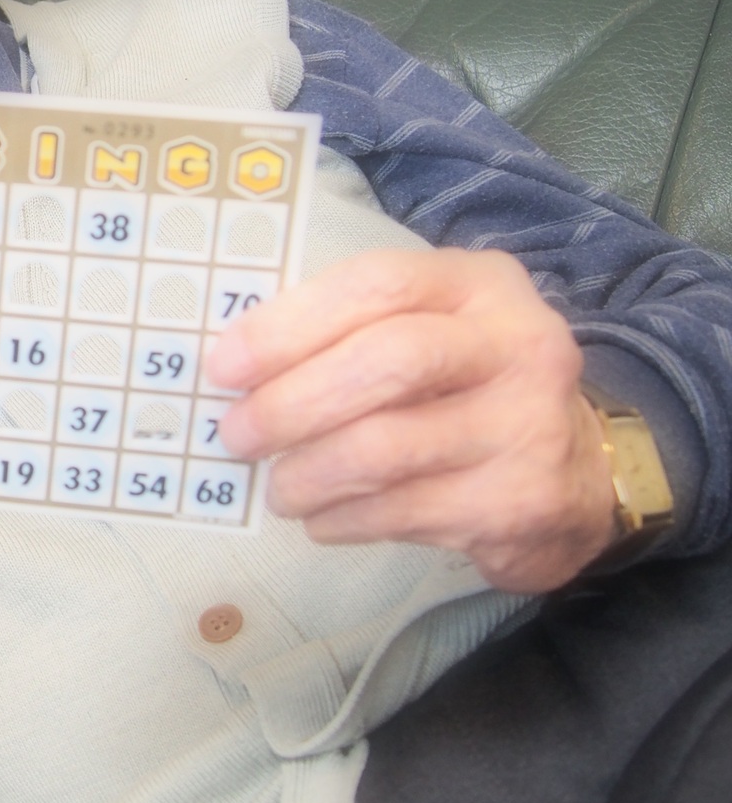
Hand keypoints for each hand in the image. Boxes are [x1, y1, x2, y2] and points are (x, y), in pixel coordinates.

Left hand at [206, 248, 617, 593]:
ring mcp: (528, 425)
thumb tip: (233, 365)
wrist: (579, 475)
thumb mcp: (428, 330)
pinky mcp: (521, 502)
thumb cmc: (466, 389)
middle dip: (292, 402)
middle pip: (387, 361)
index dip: (288, 325)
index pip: (376, 285)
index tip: (223, 365)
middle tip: (236, 434)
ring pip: (389, 447)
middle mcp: (517, 345)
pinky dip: (344, 517)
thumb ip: (348, 332)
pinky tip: (324, 518)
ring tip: (279, 487)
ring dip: (310, 473)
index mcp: (479, 284)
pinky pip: (404, 511)